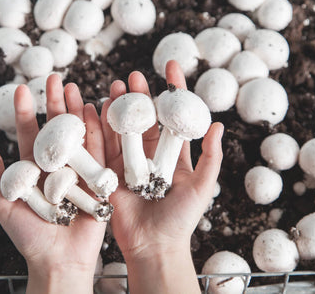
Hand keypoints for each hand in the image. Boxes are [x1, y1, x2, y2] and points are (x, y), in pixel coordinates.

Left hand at [0, 74, 105, 293]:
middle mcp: (56, 166)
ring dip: (74, 110)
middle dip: (52, 102)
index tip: (20, 88)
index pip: (27, 134)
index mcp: (33, 170)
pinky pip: (98, 150)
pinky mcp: (97, 179)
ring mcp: (78, 170)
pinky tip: (93, 109)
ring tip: (72, 87)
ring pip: (76, 134)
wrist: (59, 260)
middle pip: (54, 128)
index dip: (23, 111)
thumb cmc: (29, 238)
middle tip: (53, 77)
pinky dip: (96, 130)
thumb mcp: (5, 208)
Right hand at [101, 60, 223, 292]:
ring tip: (115, 87)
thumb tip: (219, 126)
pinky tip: (95, 108)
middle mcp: (150, 156)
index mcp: (173, 156)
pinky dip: (99, 128)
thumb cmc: (181, 219)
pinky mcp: (109, 174)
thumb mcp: (202, 187)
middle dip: (140, 96)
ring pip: (123, 129)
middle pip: (144, 119)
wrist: (153, 246)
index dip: (173, 92)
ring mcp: (128, 164)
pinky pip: (104, 147)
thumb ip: (210, 158)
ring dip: (119, 107)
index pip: (173, 118)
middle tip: (134, 76)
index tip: (170, 67)